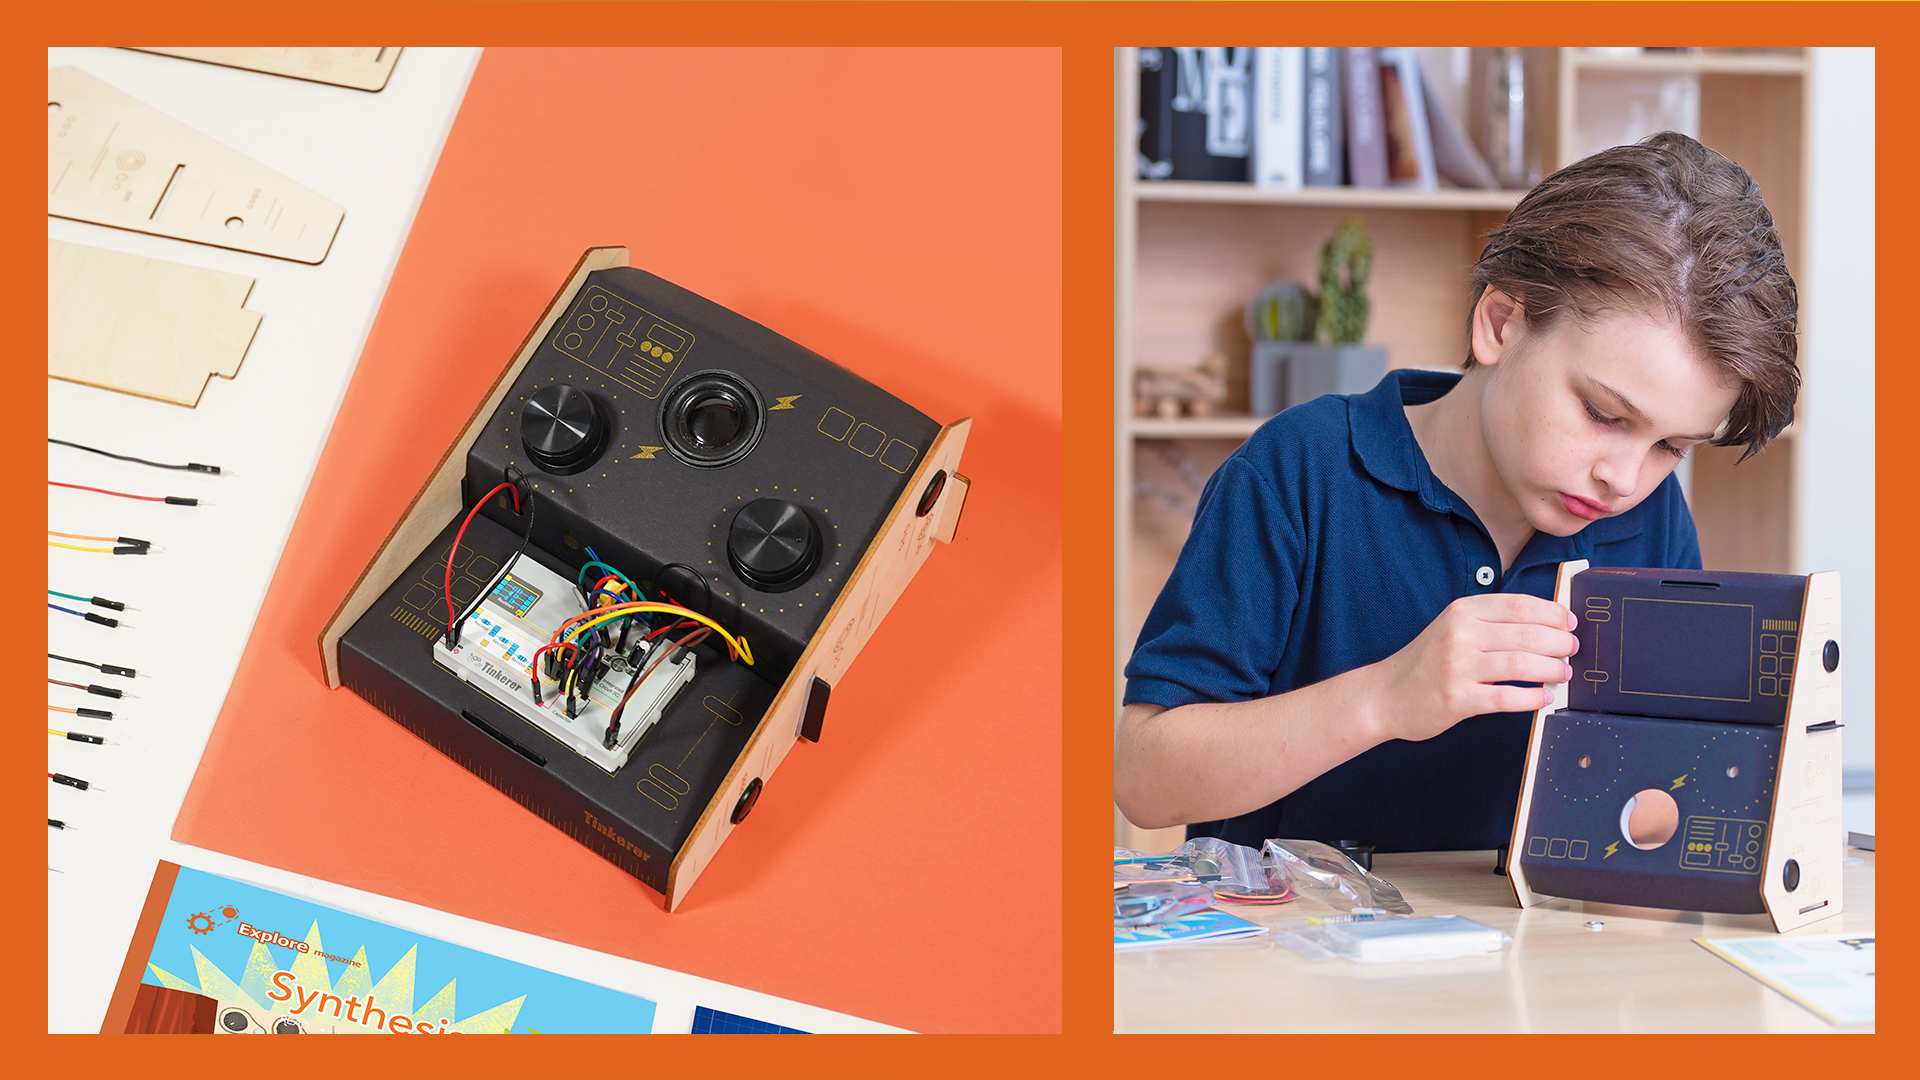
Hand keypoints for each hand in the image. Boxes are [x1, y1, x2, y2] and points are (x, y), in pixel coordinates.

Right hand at [1366, 593, 1577, 742]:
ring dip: (1553, 670)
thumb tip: (1548, 625)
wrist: (1385, 695)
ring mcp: (1458, 666)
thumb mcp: (1454, 628)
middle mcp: (1460, 634)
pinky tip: (1544, 698)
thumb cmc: (1427, 662)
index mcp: (1463, 611)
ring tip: (1563, 674)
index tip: (1570, 623)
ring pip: (1522, 664)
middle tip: (1571, 651)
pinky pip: (1508, 697)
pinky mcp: (1458, 698)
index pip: (1520, 605)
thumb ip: (1492, 623)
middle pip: (1528, 634)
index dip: (1553, 613)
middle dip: (1560, 643)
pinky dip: (1533, 698)